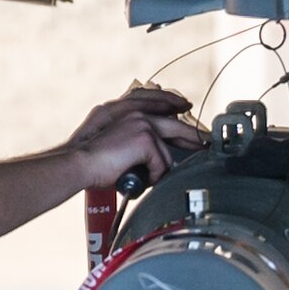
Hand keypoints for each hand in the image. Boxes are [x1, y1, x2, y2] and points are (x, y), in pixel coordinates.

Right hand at [73, 108, 200, 188]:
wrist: (81, 164)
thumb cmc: (95, 161)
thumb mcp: (120, 146)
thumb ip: (139, 143)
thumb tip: (158, 156)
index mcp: (131, 112)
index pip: (163, 111)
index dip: (179, 118)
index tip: (192, 122)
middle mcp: (139, 114)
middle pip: (178, 126)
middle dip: (194, 137)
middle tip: (206, 144)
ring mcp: (144, 125)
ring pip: (167, 154)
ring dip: (158, 171)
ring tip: (142, 178)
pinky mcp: (146, 138)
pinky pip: (161, 164)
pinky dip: (152, 176)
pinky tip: (139, 178)